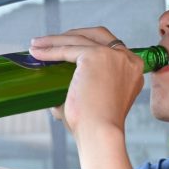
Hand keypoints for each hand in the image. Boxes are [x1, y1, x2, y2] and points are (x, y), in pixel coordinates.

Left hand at [29, 27, 144, 137]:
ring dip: (55, 40)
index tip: (65, 46)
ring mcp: (113, 55)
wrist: (100, 134)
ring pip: (79, 39)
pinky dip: (50, 49)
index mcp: (132, 69)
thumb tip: (53, 87)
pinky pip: (68, 48)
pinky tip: (37, 53)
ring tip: (36, 45)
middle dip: (72, 35)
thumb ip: (81, 89)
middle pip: (97, 35)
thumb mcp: (94, 100)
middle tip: (49, 42)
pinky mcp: (95, 56)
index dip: (86, 43)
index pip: (109, 46)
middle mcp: (127, 59)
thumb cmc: (95, 126)